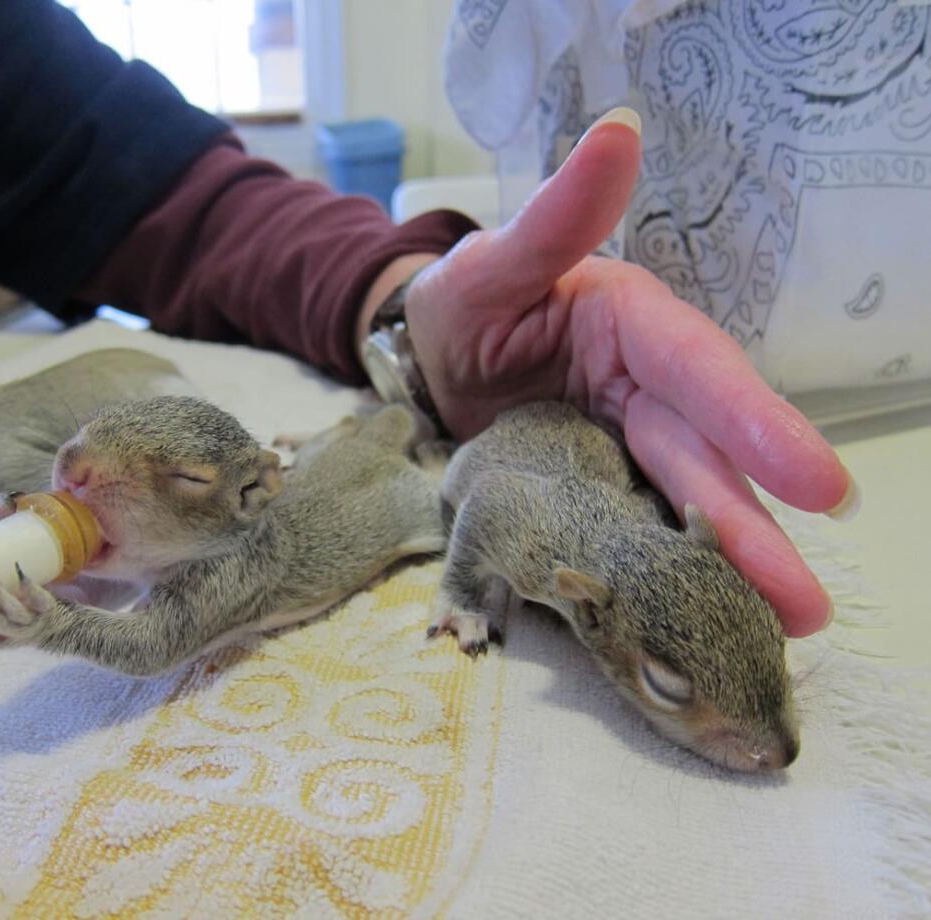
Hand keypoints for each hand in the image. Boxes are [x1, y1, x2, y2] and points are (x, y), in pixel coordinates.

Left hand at [404, 108, 853, 637]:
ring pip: (677, 506)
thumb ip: (554, 218)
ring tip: (782, 628)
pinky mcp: (593, 493)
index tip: (815, 483)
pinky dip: (666, 575)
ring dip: (726, 568)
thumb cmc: (459, 304)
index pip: (697, 371)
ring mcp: (618, 449)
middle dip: (751, 528)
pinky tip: (697, 621)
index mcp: (630, 326)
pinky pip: (633, 533)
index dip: (754, 423)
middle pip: (699, 458)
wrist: (419, 365)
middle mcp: (641, 392)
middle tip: (807, 603)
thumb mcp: (491, 263)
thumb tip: (619, 130)